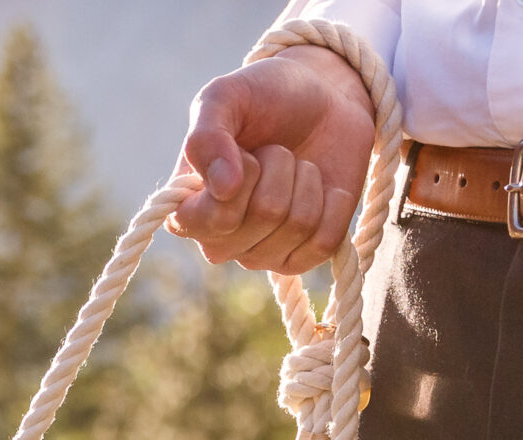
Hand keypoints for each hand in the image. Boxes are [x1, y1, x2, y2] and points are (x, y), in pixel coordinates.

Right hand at [170, 46, 376, 273]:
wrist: (321, 100)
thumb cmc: (264, 98)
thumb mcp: (225, 97)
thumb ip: (206, 135)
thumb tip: (222, 188)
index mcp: (187, 210)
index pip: (215, 218)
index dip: (244, 176)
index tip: (246, 150)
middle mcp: (218, 241)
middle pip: (266, 215)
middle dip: (281, 167)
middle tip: (274, 151)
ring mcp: (259, 254)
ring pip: (299, 225)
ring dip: (307, 179)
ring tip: (295, 165)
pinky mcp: (300, 258)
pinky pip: (326, 242)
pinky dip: (336, 204)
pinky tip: (325, 188)